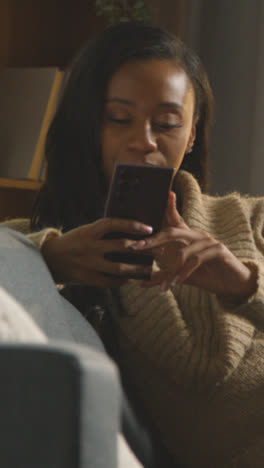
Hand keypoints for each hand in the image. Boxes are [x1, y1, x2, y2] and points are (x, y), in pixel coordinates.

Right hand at [41, 218, 152, 287]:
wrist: (48, 259)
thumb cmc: (73, 242)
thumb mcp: (85, 231)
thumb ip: (103, 232)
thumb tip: (130, 230)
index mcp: (88, 231)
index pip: (113, 224)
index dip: (131, 225)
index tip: (148, 227)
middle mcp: (89, 247)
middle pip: (121, 246)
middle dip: (142, 248)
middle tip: (158, 249)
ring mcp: (88, 264)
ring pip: (118, 268)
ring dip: (136, 268)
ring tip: (149, 268)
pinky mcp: (87, 279)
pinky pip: (110, 281)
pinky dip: (122, 280)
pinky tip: (132, 278)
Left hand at [131, 192, 256, 298]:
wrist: (235, 284)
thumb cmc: (209, 276)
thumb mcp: (183, 276)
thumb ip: (164, 277)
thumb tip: (141, 282)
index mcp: (189, 237)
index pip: (176, 219)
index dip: (169, 207)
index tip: (164, 194)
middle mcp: (198, 235)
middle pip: (172, 232)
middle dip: (153, 240)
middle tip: (136, 246)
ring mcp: (209, 241)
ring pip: (183, 252)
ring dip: (172, 271)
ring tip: (166, 285)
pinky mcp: (218, 250)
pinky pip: (195, 261)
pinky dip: (184, 273)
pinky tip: (177, 283)